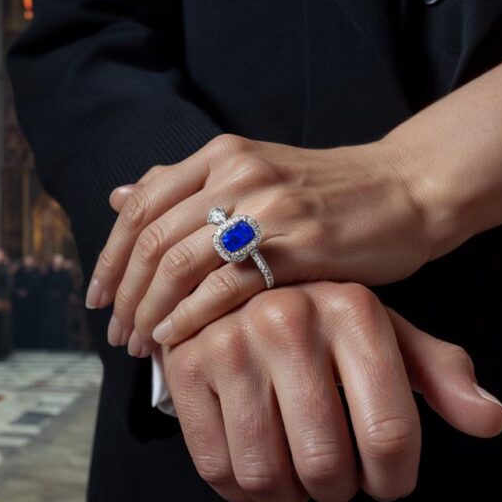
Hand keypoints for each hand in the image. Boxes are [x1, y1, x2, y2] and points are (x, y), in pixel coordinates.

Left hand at [85, 134, 428, 357]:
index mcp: (218, 156)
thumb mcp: (250, 173)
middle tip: (115, 334)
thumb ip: (185, 186)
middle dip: (124, 294)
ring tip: (140, 344)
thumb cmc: (324, 193)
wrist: (405, 189)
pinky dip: (189, 318)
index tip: (97, 297)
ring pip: (179, 265)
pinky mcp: (297, 246)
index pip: (140, 208)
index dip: (110, 257)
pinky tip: (175, 340)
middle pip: (152, 240)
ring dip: (149, 312)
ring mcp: (266, 209)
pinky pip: (224, 287)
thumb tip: (119, 196)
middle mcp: (235, 174)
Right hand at [160, 281, 501, 501]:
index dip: (393, 478)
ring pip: (266, 475)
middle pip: (326, 464)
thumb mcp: (384, 333)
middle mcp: (286, 321)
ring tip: (296, 476)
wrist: (230, 279)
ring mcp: (227, 344)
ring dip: (288, 495)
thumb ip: (439, 374)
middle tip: (336, 478)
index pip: (389, 434)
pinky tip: (255, 465)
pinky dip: (240, 488)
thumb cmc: (318, 317)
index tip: (387, 482)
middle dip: (338, 490)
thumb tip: (489, 419)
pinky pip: (216, 467)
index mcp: (351, 310)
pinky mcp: (183, 368)